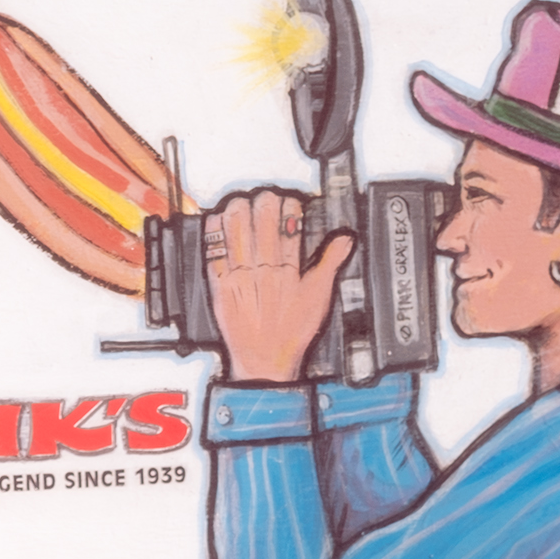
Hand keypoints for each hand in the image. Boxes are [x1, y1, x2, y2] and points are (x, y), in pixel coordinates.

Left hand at [203, 187, 355, 383]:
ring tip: (242, 201)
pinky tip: (219, 218)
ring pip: (236, 229)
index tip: (289, 201)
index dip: (290, 204)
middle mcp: (264, 270)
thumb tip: (344, 238)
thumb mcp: (318, 297)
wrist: (264, 361)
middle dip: (265, 200)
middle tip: (266, 197)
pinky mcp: (219, 286)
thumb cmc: (291, 332)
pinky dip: (216, 231)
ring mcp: (239, 277)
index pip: (290, 223)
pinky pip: (215, 251)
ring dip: (239, 208)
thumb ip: (330, 263)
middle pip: (262, 219)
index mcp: (289, 270)